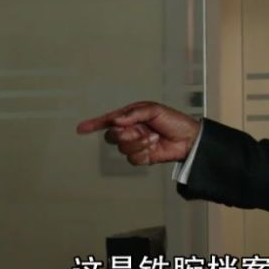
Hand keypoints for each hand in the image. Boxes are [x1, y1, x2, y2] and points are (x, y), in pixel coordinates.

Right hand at [76, 101, 200, 165]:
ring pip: (123, 148)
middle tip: (141, 131)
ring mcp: (135, 144)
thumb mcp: (154, 110)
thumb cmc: (173, 120)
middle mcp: (130, 130)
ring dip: (139, 143)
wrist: (188, 139)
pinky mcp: (142, 157)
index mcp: (131, 116)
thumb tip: (116, 120)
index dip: (94, 124)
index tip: (81, 128)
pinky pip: (133, 159)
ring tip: (153, 138)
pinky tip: (154, 148)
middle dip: (126, 134)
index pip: (108, 121)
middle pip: (113, 136)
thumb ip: (133, 114)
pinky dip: (144, 153)